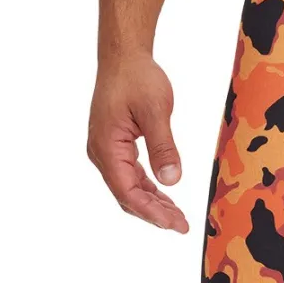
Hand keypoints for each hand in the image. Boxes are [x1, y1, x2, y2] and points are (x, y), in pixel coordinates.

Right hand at [88, 53, 188, 232]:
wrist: (123, 56)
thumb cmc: (137, 77)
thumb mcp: (155, 110)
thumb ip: (163, 147)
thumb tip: (171, 180)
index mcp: (107, 146)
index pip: (127, 192)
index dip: (152, 212)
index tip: (174, 224)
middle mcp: (101, 153)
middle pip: (127, 196)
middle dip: (154, 214)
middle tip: (182, 226)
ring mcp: (106, 151)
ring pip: (129, 189)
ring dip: (153, 204)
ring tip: (178, 217)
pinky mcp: (115, 147)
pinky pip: (130, 177)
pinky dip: (148, 190)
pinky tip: (166, 199)